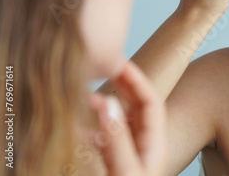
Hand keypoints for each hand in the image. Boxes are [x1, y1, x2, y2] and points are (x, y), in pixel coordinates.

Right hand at [88, 61, 165, 175]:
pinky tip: (73, 127)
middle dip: (122, 85)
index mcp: (154, 144)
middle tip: (105, 66)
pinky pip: (104, 141)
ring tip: (82, 95)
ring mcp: (131, 155)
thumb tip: (107, 102)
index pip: (151, 101)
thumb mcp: (125, 170)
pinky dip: (90, 131)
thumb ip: (117, 139)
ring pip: (118, 122)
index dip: (137, 79)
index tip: (120, 63)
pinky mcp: (116, 166)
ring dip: (102, 107)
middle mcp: (144, 146)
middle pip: (136, 106)